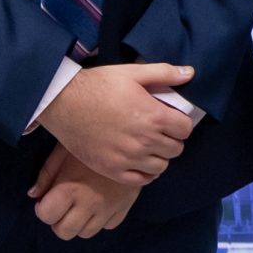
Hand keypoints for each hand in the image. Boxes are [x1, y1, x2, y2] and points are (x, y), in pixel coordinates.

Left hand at [28, 144, 139, 239]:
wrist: (129, 139)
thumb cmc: (90, 141)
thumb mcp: (63, 151)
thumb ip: (46, 174)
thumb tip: (33, 195)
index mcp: (70, 188)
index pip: (47, 216)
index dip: (43, 209)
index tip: (47, 199)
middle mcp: (89, 203)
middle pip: (64, 232)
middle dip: (59, 221)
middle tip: (63, 206)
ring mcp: (108, 208)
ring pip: (86, 233)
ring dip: (80, 222)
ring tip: (82, 204)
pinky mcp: (124, 208)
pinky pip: (108, 226)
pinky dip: (102, 219)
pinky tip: (101, 203)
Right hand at [38, 62, 196, 185]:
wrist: (62, 102)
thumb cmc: (98, 85)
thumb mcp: (133, 72)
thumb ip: (164, 73)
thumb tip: (190, 73)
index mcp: (154, 116)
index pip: (186, 129)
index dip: (181, 123)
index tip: (172, 120)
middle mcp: (144, 141)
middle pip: (176, 149)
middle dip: (172, 139)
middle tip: (160, 131)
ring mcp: (128, 158)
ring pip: (161, 166)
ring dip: (159, 156)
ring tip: (149, 145)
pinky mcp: (112, 169)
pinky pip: (141, 180)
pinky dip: (145, 173)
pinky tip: (140, 161)